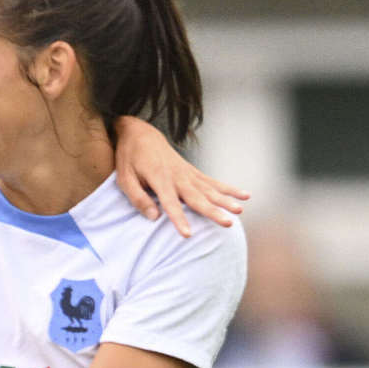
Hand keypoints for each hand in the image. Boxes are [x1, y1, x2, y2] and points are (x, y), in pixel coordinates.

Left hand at [111, 118, 248, 238]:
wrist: (140, 133)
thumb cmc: (130, 158)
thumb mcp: (124, 178)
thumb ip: (138, 199)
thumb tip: (154, 218)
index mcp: (159, 178)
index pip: (170, 203)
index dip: (179, 218)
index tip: (188, 234)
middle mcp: (177, 176)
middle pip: (197, 197)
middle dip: (213, 211)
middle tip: (227, 222)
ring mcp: (188, 173)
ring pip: (210, 189)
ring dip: (226, 200)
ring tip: (240, 210)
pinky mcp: (193, 172)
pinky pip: (213, 182)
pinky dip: (229, 189)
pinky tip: (244, 196)